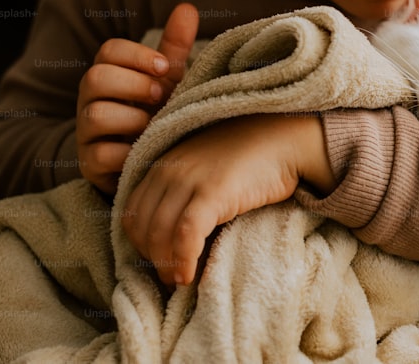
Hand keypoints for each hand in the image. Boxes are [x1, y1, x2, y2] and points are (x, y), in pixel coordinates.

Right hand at [76, 2, 199, 193]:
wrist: (154, 157)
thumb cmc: (159, 111)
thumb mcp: (169, 80)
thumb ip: (175, 47)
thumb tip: (187, 7)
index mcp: (110, 73)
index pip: (108, 51)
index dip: (137, 55)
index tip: (166, 67)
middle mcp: (91, 99)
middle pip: (95, 77)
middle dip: (134, 84)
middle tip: (162, 95)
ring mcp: (87, 132)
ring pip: (95, 114)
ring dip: (133, 118)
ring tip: (154, 124)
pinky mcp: (91, 163)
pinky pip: (100, 154)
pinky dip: (128, 152)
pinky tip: (148, 149)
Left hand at [120, 112, 331, 286]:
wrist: (285, 139)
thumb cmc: (251, 156)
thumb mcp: (205, 167)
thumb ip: (185, 189)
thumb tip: (174, 232)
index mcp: (165, 164)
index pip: (133, 212)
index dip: (141, 242)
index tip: (159, 259)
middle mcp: (170, 170)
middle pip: (142, 226)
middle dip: (151, 257)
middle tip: (169, 276)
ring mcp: (190, 179)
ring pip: (159, 233)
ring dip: (165, 264)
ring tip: (179, 280)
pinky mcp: (213, 191)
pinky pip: (186, 234)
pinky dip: (183, 260)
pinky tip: (189, 275)